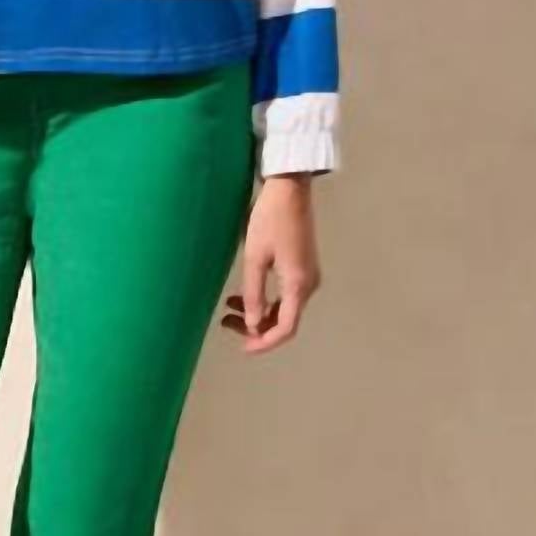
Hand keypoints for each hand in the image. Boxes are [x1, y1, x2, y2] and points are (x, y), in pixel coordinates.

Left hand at [222, 174, 321, 353]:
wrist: (289, 189)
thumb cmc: (269, 220)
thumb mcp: (255, 258)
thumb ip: (253, 294)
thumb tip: (253, 325)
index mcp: (298, 285)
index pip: (285, 328)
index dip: (264, 342)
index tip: (243, 347)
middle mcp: (308, 285)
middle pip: (285, 321)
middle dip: (256, 328)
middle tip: (226, 323)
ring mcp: (307, 276)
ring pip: (284, 309)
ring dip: (258, 314)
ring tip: (228, 311)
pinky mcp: (302, 267)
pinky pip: (285, 295)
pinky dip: (265, 301)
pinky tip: (241, 297)